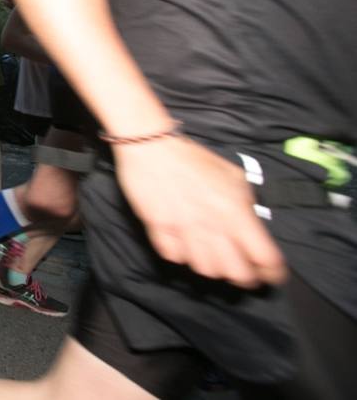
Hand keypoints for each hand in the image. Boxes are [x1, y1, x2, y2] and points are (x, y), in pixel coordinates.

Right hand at [114, 137, 286, 288]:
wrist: (150, 145)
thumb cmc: (193, 158)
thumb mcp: (233, 175)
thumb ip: (245, 204)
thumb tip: (251, 227)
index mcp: (236, 211)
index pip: (265, 257)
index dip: (273, 272)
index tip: (273, 273)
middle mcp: (212, 226)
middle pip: (237, 274)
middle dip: (245, 277)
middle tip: (245, 272)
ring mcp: (184, 230)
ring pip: (205, 270)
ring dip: (213, 268)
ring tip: (214, 259)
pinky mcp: (159, 230)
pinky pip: (175, 257)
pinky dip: (182, 255)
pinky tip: (184, 245)